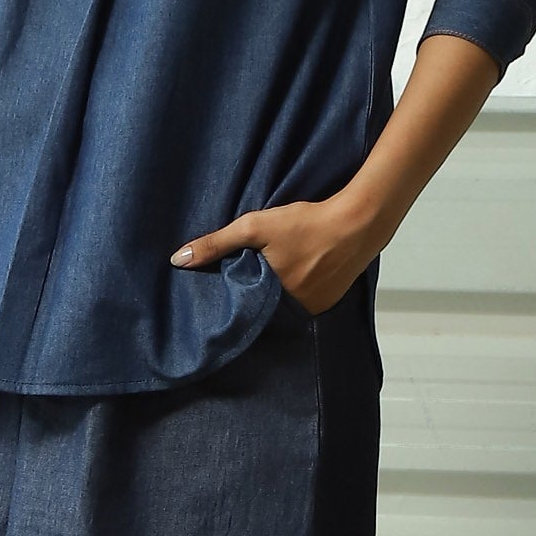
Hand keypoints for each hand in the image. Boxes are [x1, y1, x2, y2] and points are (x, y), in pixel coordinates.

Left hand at [169, 194, 382, 316]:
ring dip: (272, 295)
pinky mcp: (327, 305)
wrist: (357, 224)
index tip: (219, 287)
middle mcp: (291, 312)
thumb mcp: (255, 226)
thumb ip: (216, 244)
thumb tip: (178, 260)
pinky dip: (293, 292)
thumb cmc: (306, 223)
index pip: (238, 308)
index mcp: (269, 298)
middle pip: (260, 309)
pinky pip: (300, 304)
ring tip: (270, 273)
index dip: (228, 298)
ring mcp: (311, 310)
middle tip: (244, 276)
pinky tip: (295, 273)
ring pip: (280, 307)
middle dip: (250, 296)